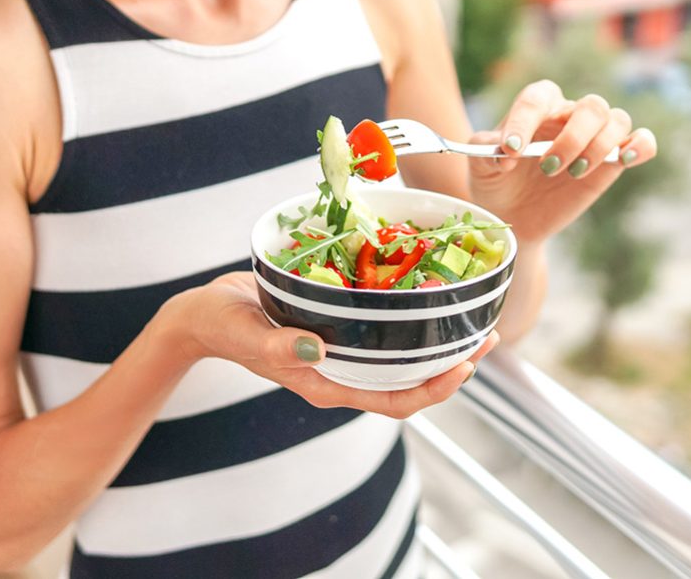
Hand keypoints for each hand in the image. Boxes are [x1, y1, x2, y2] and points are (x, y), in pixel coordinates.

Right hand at [158, 272, 496, 418]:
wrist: (203, 314)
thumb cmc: (220, 325)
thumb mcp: (246, 332)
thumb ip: (278, 345)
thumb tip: (316, 349)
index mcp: (326, 384)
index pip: (394, 401)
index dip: (434, 390)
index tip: (466, 366)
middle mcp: (341, 372)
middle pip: (409, 381)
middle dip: (451, 364)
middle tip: (487, 335)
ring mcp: (341, 351)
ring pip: (400, 356)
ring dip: (436, 340)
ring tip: (469, 314)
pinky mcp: (337, 327)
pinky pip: (382, 329)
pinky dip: (408, 315)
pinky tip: (423, 288)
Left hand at [469, 80, 656, 242]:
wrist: (513, 215)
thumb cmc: (497, 181)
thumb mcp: (480, 167)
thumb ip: (485, 150)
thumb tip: (506, 153)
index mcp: (537, 108)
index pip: (538, 98)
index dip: (524, 121)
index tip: (510, 151)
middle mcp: (569, 116)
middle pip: (590, 105)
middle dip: (571, 138)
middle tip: (546, 168)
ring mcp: (594, 138)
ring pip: (616, 119)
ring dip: (599, 146)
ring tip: (575, 172)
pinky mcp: (613, 162)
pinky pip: (642, 140)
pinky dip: (641, 145)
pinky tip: (625, 159)